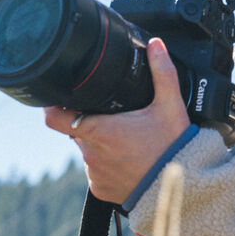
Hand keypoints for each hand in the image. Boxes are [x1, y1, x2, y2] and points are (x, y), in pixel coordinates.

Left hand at [44, 38, 190, 205]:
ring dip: (99, 146)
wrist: (182, 189)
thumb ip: (162, 72)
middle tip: (116, 121)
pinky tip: (128, 162)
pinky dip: (107, 166)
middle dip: (90, 123)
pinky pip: (96, 173)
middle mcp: (91, 154)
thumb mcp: (170, 106)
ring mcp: (94, 174)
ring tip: (126, 144)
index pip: (53, 117)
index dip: (52, 106)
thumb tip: (155, 44)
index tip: (59, 99)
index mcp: (98, 130)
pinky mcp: (101, 190)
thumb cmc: (173, 148)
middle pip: (76, 130)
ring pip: (87, 152)